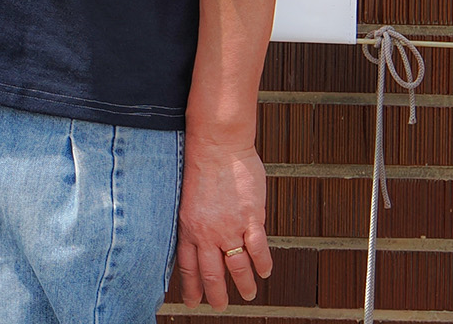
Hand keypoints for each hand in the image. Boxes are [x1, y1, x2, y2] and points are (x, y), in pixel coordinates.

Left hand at [175, 132, 270, 307]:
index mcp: (188, 227)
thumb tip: (199, 235)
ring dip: (244, 285)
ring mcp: (229, 227)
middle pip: (212, 273)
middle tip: (219, 306)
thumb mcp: (187, 198)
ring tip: (249, 294)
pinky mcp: (250, 219)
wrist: (216, 145)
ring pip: (237, 267)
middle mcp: (206, 232)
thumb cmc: (201, 163)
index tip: (192, 301)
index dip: (191, 286)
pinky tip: (265, 272)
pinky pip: (258, 250)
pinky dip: (263, 264)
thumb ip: (195, 220)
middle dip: (216, 295)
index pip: (187, 266)